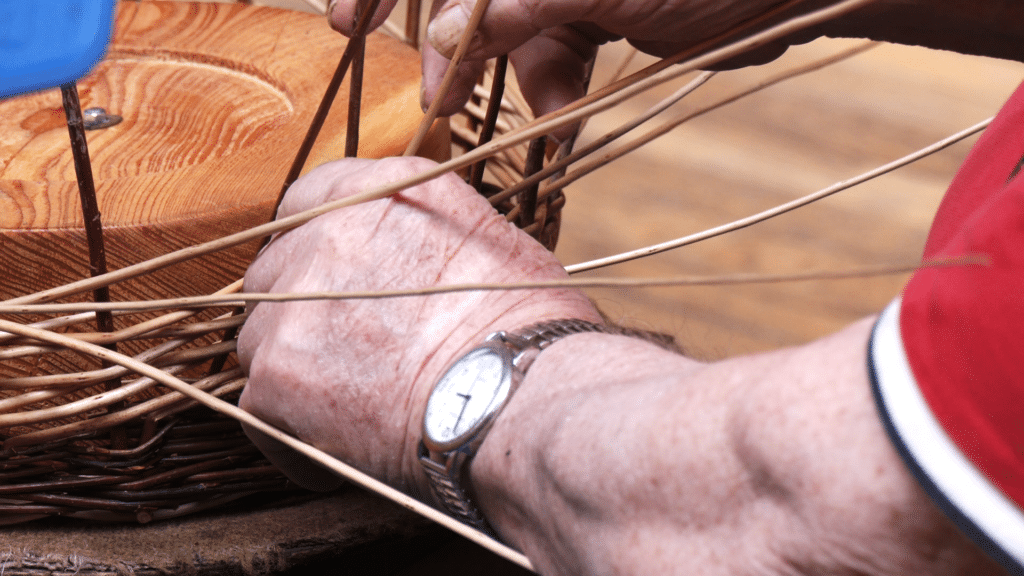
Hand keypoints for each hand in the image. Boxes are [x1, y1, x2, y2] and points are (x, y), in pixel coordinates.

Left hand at [236, 157, 600, 497]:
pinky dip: (296, 434)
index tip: (336, 281)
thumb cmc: (529, 327)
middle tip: (350, 353)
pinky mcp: (275, 377)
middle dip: (304, 311)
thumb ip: (425, 233)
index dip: (318, 246)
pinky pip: (261, 410)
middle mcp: (323, 235)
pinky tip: (347, 447)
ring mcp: (291, 305)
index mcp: (376, 193)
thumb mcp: (489, 240)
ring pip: (263, 340)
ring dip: (297, 370)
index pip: (307, 200)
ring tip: (355, 406)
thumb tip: (413, 259)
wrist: (521, 395)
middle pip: (278, 273)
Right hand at [327, 0, 838, 123]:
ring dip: (515, 76)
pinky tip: (564, 112)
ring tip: (551, 108)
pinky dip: (550, 86)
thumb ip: (514, 7)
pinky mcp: (596, 14)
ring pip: (506, 29)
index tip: (346, 24)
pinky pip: (548, 52)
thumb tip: (441, 40)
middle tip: (433, 99)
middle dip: (451, 43)